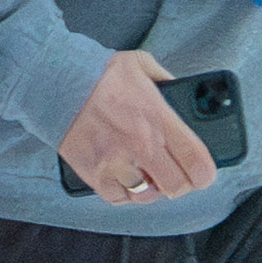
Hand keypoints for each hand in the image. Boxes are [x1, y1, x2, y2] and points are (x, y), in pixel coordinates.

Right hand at [57, 49, 219, 208]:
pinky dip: (124, 192)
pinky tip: (124, 177)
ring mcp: (116, 162)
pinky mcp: (94, 173)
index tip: (202, 173)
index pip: (196, 160)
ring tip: (147, 174)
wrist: (56, 80)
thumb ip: (166, 81)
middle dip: (180, 183)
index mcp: (158, 118)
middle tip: (175, 175)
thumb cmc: (98, 72)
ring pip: (147, 195)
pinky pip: (118, 198)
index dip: (205, 173)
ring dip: (151, 188)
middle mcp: (140, 144)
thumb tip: (181, 92)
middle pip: (176, 185)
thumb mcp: (142, 65)